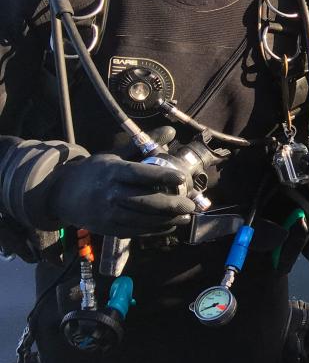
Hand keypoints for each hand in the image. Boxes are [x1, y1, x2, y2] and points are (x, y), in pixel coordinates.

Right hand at [47, 153, 194, 236]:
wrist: (63, 194)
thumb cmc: (95, 172)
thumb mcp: (115, 155)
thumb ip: (143, 145)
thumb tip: (170, 130)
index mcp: (112, 172)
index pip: (139, 174)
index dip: (162, 176)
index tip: (182, 177)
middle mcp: (110, 194)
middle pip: (144, 201)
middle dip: (170, 205)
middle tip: (190, 205)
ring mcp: (108, 214)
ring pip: (142, 220)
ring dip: (166, 221)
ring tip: (185, 217)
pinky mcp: (109, 229)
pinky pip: (136, 231)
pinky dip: (155, 230)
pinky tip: (170, 225)